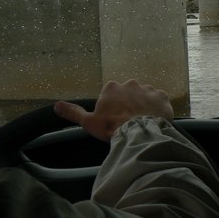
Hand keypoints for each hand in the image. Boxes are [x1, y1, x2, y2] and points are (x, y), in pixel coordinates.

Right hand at [53, 79, 173, 140]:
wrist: (138, 133)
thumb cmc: (111, 128)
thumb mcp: (88, 122)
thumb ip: (73, 112)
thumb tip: (56, 105)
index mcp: (112, 87)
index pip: (113, 95)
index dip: (114, 108)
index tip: (115, 119)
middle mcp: (130, 83)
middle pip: (130, 94)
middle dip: (130, 105)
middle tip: (129, 121)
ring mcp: (148, 89)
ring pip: (145, 97)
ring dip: (144, 106)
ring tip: (143, 122)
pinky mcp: (162, 96)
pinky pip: (160, 101)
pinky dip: (159, 109)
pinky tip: (155, 120)